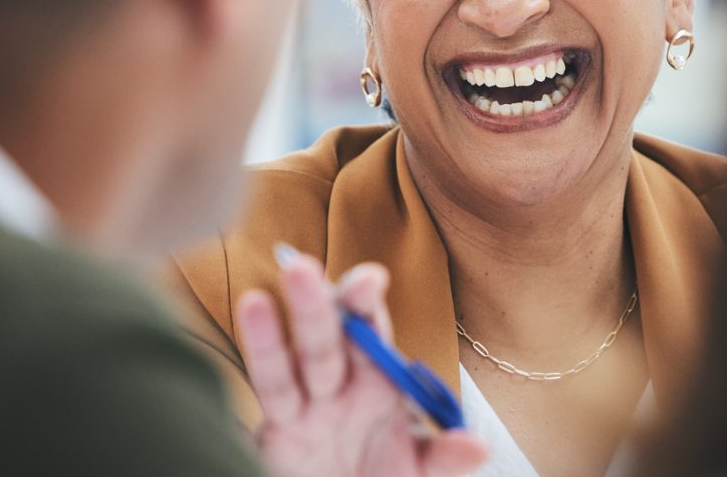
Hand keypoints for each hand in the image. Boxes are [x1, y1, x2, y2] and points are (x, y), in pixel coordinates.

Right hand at [236, 246, 485, 476]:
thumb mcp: (418, 469)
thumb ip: (443, 456)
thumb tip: (477, 445)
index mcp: (376, 378)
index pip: (371, 330)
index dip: (366, 302)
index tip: (370, 279)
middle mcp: (338, 381)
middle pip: (327, 337)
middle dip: (317, 306)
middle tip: (304, 270)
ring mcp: (305, 404)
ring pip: (288, 363)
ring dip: (271, 334)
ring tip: (256, 302)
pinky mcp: (278, 430)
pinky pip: (270, 395)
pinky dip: (260, 357)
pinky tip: (248, 315)